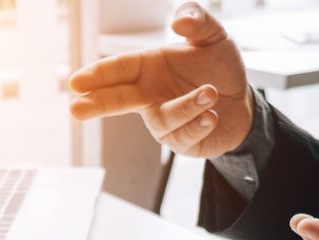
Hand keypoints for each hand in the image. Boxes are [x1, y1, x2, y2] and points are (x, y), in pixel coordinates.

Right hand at [68, 2, 251, 157]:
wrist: (242, 100)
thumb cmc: (219, 68)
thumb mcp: (213, 35)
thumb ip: (197, 19)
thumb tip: (178, 21)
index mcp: (148, 68)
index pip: (118, 70)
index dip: (97, 75)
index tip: (75, 83)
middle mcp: (149, 95)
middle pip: (116, 101)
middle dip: (95, 105)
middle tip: (75, 110)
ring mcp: (163, 121)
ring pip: (162, 119)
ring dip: (185, 107)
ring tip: (210, 92)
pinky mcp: (180, 141)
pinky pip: (184, 135)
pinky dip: (198, 124)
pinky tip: (211, 116)